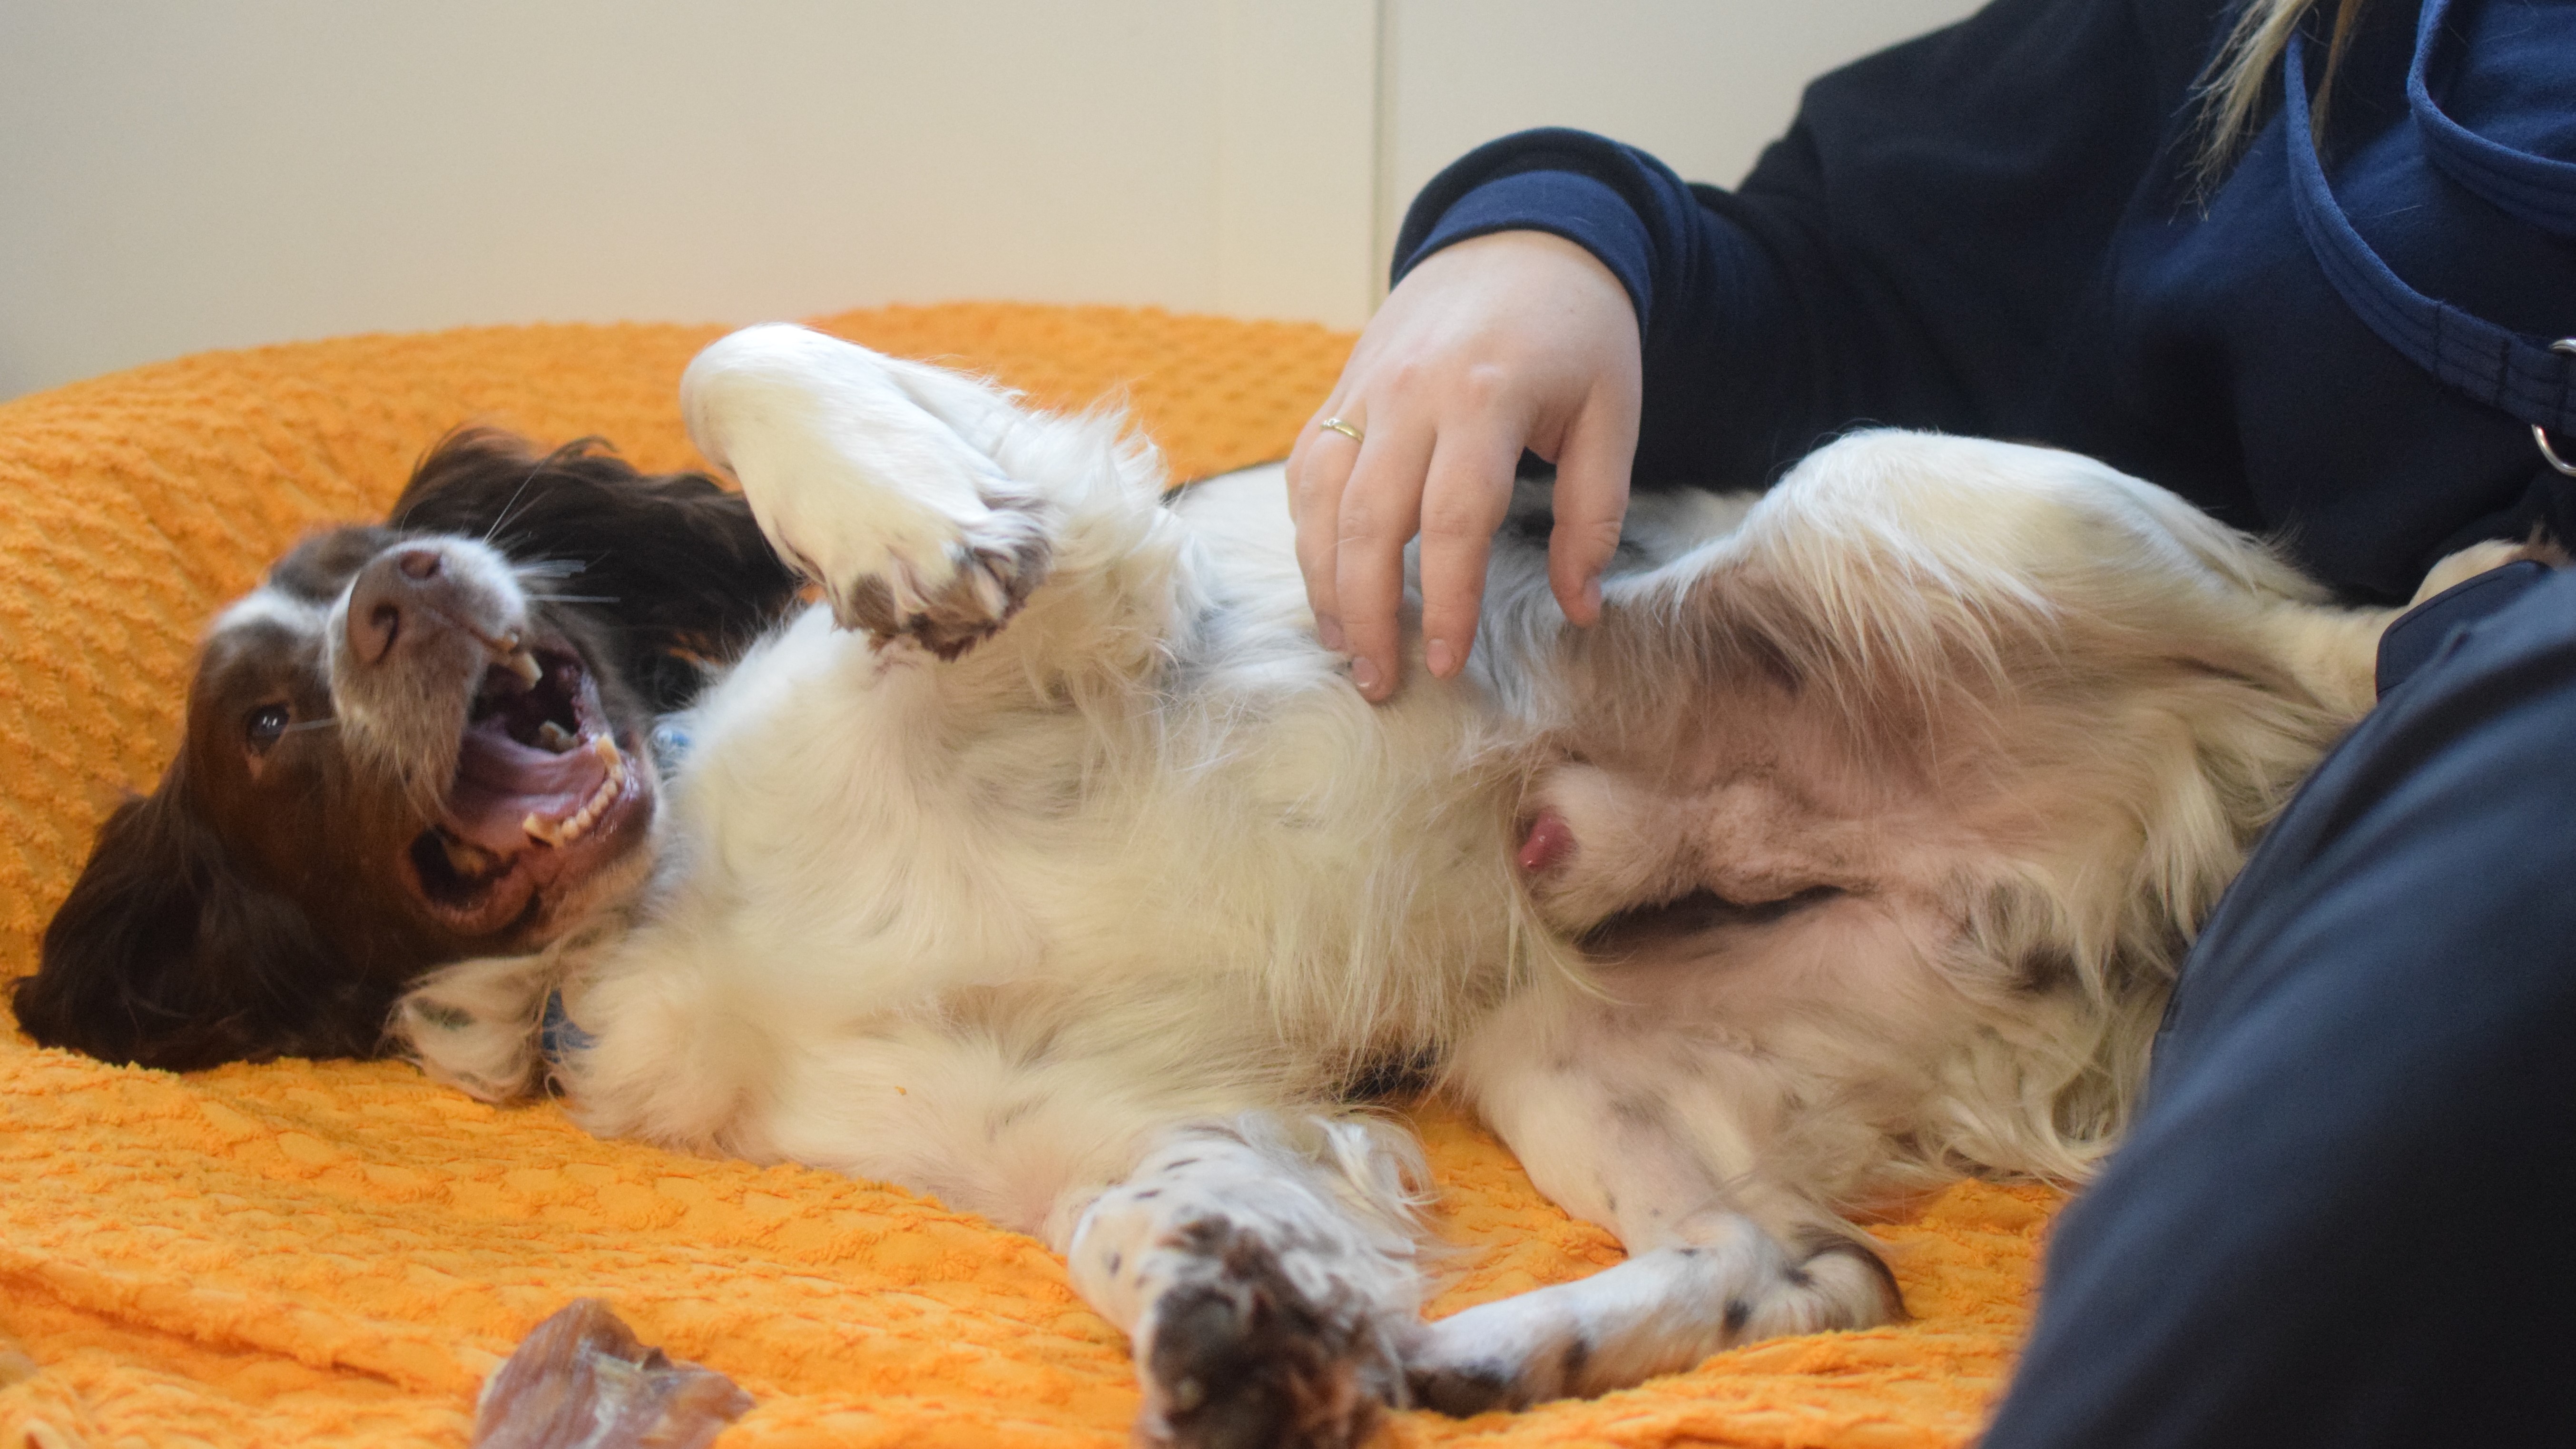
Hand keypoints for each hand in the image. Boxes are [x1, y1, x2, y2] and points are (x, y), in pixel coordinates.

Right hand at [1287, 230, 1640, 701]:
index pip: (1455, 520)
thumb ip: (1596, 513)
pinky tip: (1326, 581)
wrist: (1521, 238)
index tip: (1450, 664)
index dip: (1449, 601)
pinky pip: (1306, 468)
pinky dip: (1306, 531)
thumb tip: (1580, 611)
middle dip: (1368, 613)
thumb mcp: (1613, 413)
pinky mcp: (1342, 387)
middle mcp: (1410, 391)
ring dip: (1323, 582)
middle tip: (1382, 682)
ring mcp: (1364, 386)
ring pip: (1318, 499)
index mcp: (1486, 396)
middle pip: (1367, 520)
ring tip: (1346, 647)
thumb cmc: (1578, 334)